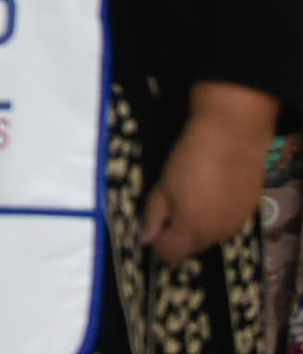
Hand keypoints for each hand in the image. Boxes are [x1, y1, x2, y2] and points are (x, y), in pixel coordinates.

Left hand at [144, 85, 276, 262]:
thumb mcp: (163, 186)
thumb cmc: (190, 160)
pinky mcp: (249, 213)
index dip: (157, 244)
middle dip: (177, 237)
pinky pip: (226, 226)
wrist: (233, 139)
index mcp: (191, 229)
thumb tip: (145, 241)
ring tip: (190, 200)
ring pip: (209, 239)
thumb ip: (153, 216)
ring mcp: (235, 225)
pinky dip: (215, 219)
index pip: (170, 254)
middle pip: (190, 249)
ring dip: (197, 229)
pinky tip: (210, 197)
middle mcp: (215, 235)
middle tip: (169, 210)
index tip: (152, 229)